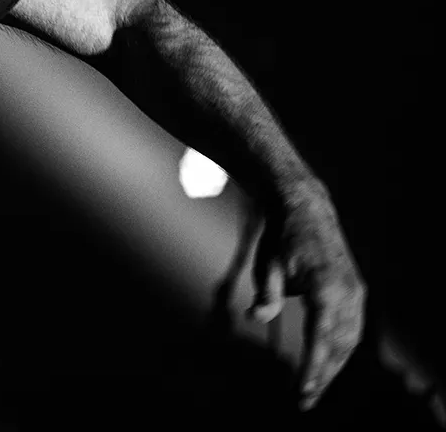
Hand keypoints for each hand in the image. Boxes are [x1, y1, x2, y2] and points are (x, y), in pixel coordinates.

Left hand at [247, 180, 366, 410]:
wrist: (307, 211)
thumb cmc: (282, 238)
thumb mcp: (267, 263)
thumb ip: (266, 293)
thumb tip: (254, 317)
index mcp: (325, 287)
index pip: (321, 337)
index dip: (314, 367)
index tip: (304, 389)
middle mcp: (347, 292)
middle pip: (338, 345)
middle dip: (323, 375)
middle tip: (305, 400)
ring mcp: (356, 292)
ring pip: (350, 340)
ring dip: (334, 365)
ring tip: (315, 387)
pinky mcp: (356, 291)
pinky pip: (353, 328)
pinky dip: (341, 348)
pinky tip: (328, 362)